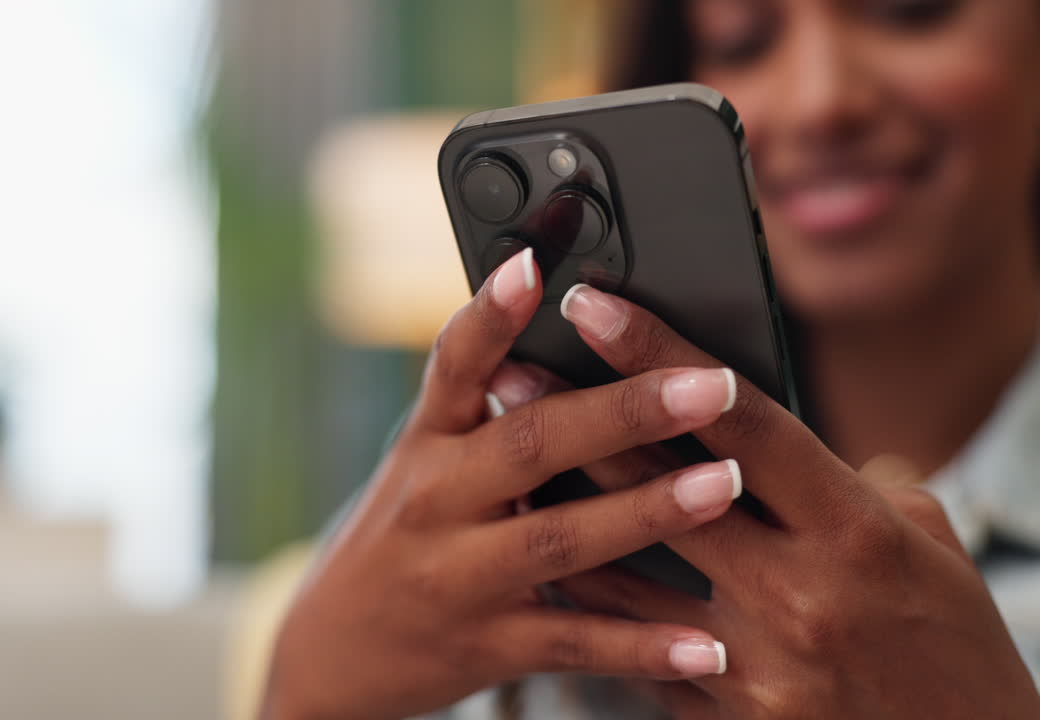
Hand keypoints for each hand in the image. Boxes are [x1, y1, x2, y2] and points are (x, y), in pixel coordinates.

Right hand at [261, 253, 741, 719]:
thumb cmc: (399, 539)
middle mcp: (437, 501)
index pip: (454, 364)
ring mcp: (459, 576)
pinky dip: (642, 645)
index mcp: (426, 444)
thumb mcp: (421, 465)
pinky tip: (704, 644)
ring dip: (645, 511)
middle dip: (622, 411)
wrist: (333, 653)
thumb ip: (484, 410)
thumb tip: (570, 335)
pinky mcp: (487, 644)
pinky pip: (574, 641)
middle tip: (707, 385)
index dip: (491, 313)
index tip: (533, 265)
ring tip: (722, 484)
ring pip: (559, 538)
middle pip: (530, 443)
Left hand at [545, 284, 1039, 718]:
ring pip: (620, 575)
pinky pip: (635, 647)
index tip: (595, 308)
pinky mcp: (724, 716)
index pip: (739, 420)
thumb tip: (764, 438)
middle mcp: (797, 595)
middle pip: (656, 486)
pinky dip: (591, 600)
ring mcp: (754, 664)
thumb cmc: (951, 644)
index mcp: (854, 532)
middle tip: (514, 370)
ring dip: (557, 511)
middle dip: (577, 419)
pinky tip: (550, 559)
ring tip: (503, 460)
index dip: (658, 354)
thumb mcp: (926, 547)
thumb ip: (844, 484)